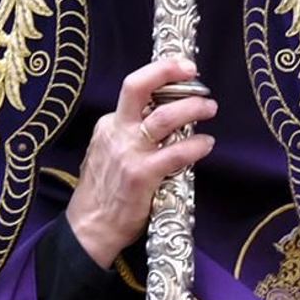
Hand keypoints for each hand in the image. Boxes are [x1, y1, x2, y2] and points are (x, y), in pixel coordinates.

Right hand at [66, 56, 216, 268]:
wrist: (89, 229)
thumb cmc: (103, 193)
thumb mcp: (106, 153)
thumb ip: (126, 136)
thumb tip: (158, 122)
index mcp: (108, 125)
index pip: (135, 91)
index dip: (160, 77)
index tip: (181, 70)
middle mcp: (116, 132)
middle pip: (137, 87)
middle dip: (166, 71)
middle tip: (191, 71)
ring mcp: (128, 153)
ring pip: (162, 117)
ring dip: (191, 108)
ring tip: (209, 107)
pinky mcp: (141, 175)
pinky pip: (175, 153)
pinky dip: (195, 145)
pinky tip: (206, 144)